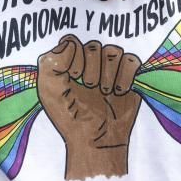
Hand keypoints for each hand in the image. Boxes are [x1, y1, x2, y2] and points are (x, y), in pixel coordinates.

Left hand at [37, 34, 140, 179]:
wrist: (95, 140)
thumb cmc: (69, 116)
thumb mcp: (49, 90)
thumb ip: (51, 62)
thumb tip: (71, 43)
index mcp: (69, 59)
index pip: (73, 40)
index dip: (74, 58)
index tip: (72, 78)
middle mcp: (90, 59)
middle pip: (94, 45)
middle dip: (91, 70)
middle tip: (89, 88)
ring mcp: (110, 66)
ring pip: (113, 51)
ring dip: (107, 75)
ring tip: (103, 93)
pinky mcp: (129, 75)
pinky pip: (131, 60)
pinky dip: (125, 77)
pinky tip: (118, 92)